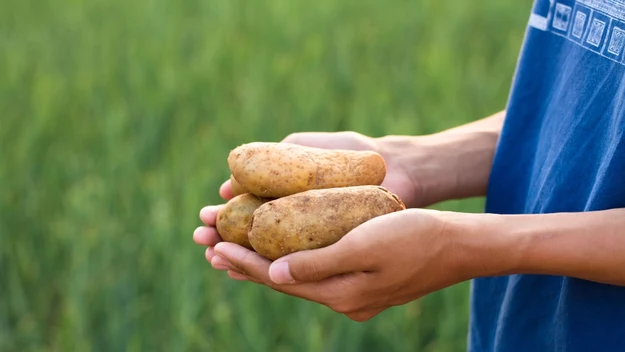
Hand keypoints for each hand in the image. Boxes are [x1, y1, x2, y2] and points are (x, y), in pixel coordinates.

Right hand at [194, 130, 421, 262]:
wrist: (399, 169)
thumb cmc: (357, 155)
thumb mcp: (312, 149)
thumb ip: (280, 156)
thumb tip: (234, 174)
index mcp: (289, 196)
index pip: (249, 211)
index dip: (226, 216)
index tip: (205, 216)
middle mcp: (298, 220)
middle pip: (254, 234)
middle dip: (225, 237)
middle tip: (201, 238)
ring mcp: (314, 238)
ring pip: (271, 252)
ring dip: (242, 257)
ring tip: (214, 257)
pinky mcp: (332, 251)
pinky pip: (299, 264)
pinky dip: (274, 269)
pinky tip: (252, 274)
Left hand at [202, 209, 473, 321]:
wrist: (460, 246)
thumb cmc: (416, 236)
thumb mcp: (364, 245)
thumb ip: (317, 263)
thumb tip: (273, 276)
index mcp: (341, 294)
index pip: (278, 278)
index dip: (244, 261)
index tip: (213, 245)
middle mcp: (343, 299)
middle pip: (283, 281)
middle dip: (245, 262)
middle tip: (209, 244)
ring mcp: (354, 293)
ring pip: (297, 277)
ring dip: (264, 261)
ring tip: (232, 250)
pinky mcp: (362, 282)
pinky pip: (316, 272)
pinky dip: (291, 260)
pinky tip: (279, 251)